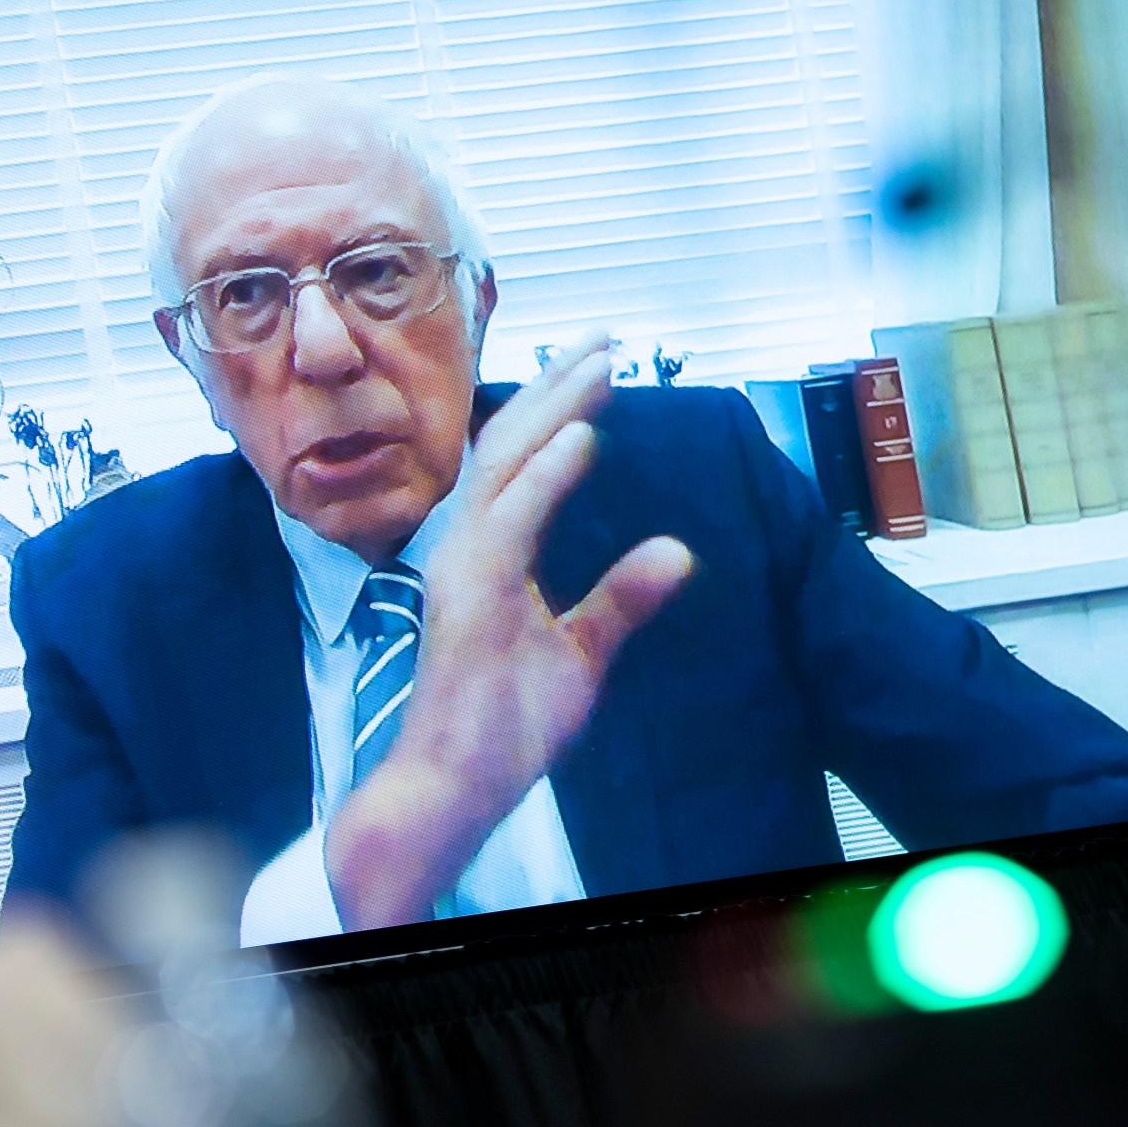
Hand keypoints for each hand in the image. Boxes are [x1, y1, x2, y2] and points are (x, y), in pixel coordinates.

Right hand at [326, 333, 695, 928]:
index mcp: (487, 554)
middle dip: (557, 385)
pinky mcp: (468, 599)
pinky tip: (581, 437)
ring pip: (507, 464)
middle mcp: (467, 548)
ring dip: (554, 408)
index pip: (521, 462)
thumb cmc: (499, 728)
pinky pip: (509, 521)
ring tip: (598, 363)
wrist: (450, 790)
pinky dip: (546, 475)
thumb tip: (677, 551)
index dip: (557, 407)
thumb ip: (621, 600)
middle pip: (511, 444)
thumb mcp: (580, 656)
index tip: (599, 362)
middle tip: (604, 336)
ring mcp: (462, 568)